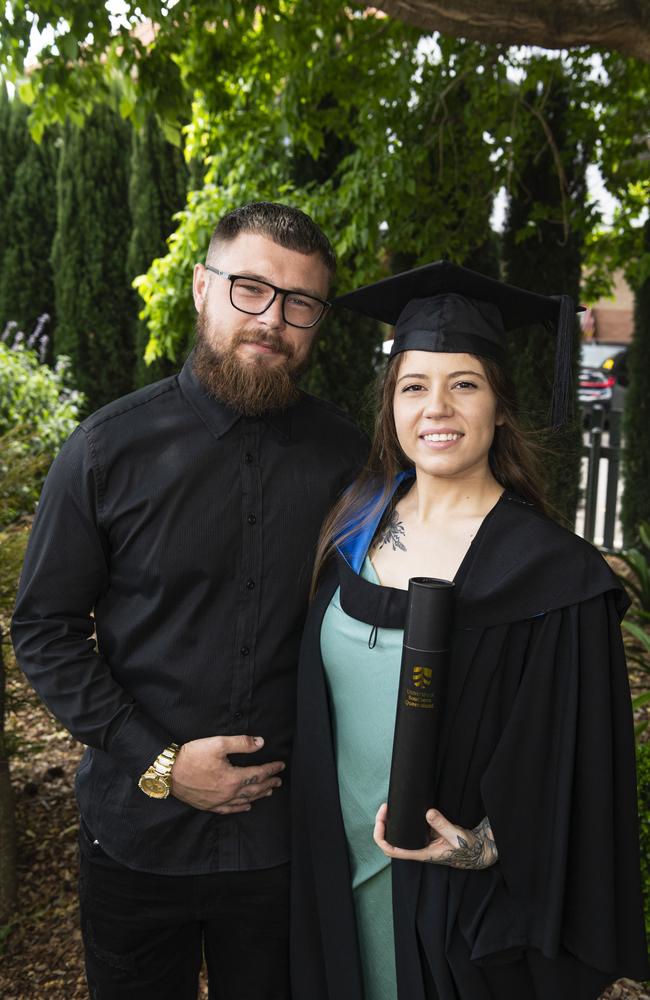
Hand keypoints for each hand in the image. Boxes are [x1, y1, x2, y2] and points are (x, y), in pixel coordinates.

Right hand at [170, 735, 284, 813]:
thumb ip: (241, 743)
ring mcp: (218, 802)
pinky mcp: (208, 805)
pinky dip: (240, 808)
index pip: (258, 774)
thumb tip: (260, 742)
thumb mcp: (218, 743)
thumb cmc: (192, 756)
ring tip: (269, 792)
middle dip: (268, 784)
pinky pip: (229, 810)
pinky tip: (246, 807)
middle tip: (279, 780)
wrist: (168, 772)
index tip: (280, 765)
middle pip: (254, 789)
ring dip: (259, 796)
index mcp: (233, 778)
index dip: (271, 769)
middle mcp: (228, 793)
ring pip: (244, 801)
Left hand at [373, 803, 497, 868]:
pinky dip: (401, 819)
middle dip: (381, 825)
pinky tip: (401, 808)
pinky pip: (408, 828)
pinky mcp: (426, 834)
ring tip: (388, 806)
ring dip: (389, 822)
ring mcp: (420, 841)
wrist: (475, 849)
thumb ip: (443, 825)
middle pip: (389, 841)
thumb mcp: (456, 836)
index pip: (392, 850)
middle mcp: (417, 848)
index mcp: (420, 853)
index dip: (381, 836)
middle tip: (385, 806)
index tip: (382, 818)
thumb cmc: (466, 848)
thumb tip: (428, 813)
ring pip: (397, 835)